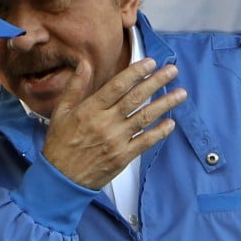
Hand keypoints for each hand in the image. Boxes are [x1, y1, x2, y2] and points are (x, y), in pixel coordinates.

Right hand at [43, 57, 185, 188]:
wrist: (61, 178)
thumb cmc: (60, 144)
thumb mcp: (60, 112)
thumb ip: (75, 87)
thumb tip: (84, 64)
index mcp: (90, 110)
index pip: (118, 85)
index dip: (136, 72)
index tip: (150, 62)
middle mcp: (105, 123)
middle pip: (136, 98)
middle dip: (157, 82)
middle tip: (172, 71)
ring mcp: (116, 140)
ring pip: (145, 118)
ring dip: (165, 104)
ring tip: (181, 94)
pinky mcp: (123, 157)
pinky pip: (146, 142)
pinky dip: (160, 132)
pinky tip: (171, 123)